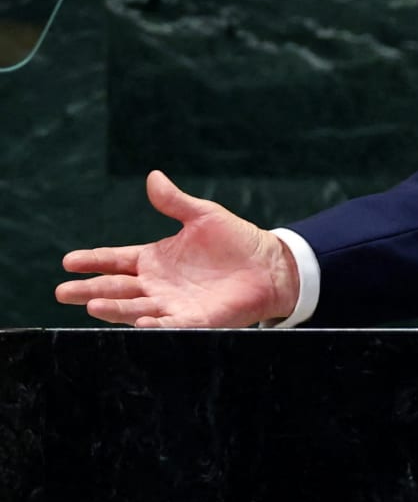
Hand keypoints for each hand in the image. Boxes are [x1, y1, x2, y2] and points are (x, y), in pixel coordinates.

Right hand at [57, 170, 300, 327]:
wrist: (270, 265)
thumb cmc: (236, 241)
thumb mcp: (203, 216)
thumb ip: (175, 202)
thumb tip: (153, 177)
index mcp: (153, 259)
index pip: (114, 260)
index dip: (92, 261)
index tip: (68, 261)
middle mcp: (156, 284)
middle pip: (116, 287)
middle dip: (89, 289)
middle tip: (63, 292)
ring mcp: (173, 304)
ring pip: (135, 308)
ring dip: (114, 308)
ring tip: (92, 304)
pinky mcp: (194, 320)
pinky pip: (171, 324)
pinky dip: (155, 325)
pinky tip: (141, 322)